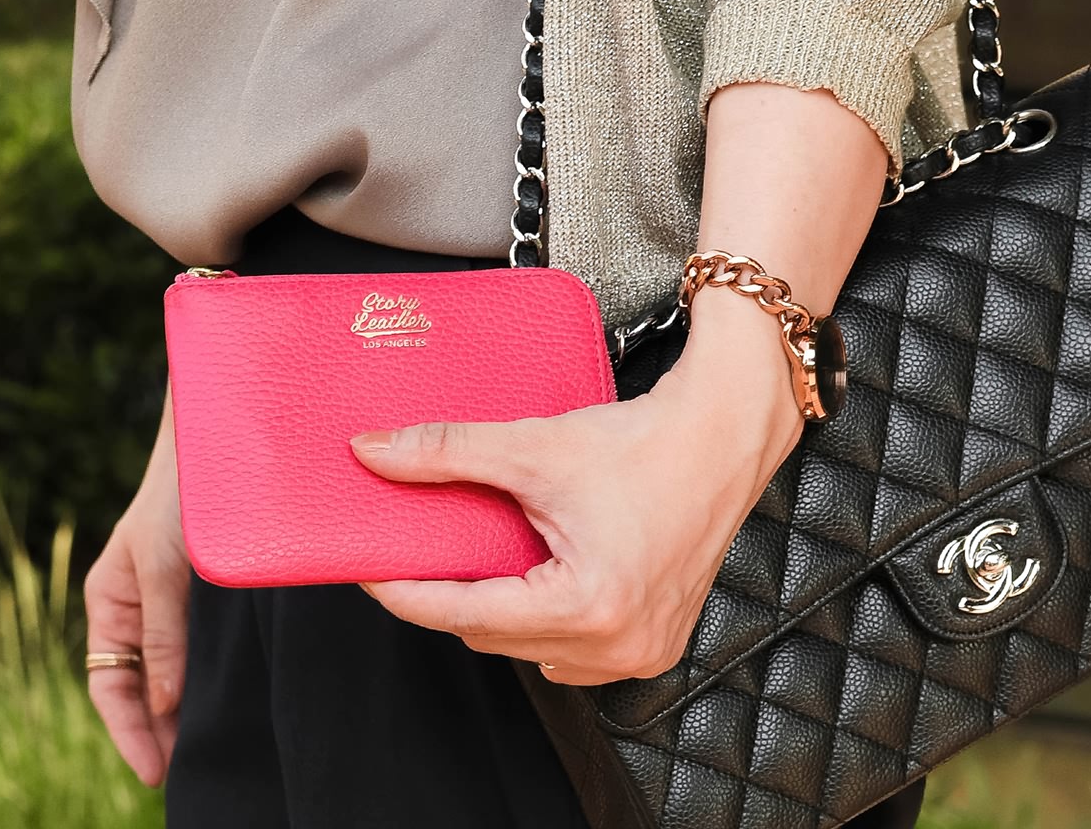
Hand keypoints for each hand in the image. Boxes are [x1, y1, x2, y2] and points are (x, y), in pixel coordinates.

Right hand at [83, 398, 190, 785]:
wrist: (224, 435)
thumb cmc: (181, 492)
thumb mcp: (163, 566)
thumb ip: (162, 634)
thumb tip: (162, 703)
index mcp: (109, 600)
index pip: (108, 686)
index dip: (129, 733)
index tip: (157, 772)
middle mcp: (137, 608)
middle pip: (138, 690)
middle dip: (158, 733)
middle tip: (187, 774)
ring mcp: (174, 603)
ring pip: (172, 676)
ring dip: (186, 713)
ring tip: (209, 751)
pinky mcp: (211, 595)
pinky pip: (204, 651)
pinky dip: (211, 682)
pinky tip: (232, 703)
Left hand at [349, 297, 807, 685]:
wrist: (723, 436)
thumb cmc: (644, 444)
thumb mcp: (533, 447)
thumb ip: (446, 452)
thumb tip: (372, 451)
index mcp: (588, 605)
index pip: (465, 615)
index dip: (407, 592)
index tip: (368, 568)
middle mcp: (617, 645)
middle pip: (493, 635)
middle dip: (453, 595)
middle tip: (420, 551)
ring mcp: (639, 653)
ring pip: (528, 648)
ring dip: (499, 611)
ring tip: (482, 560)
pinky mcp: (653, 646)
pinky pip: (570, 649)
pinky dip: (542, 620)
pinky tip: (533, 577)